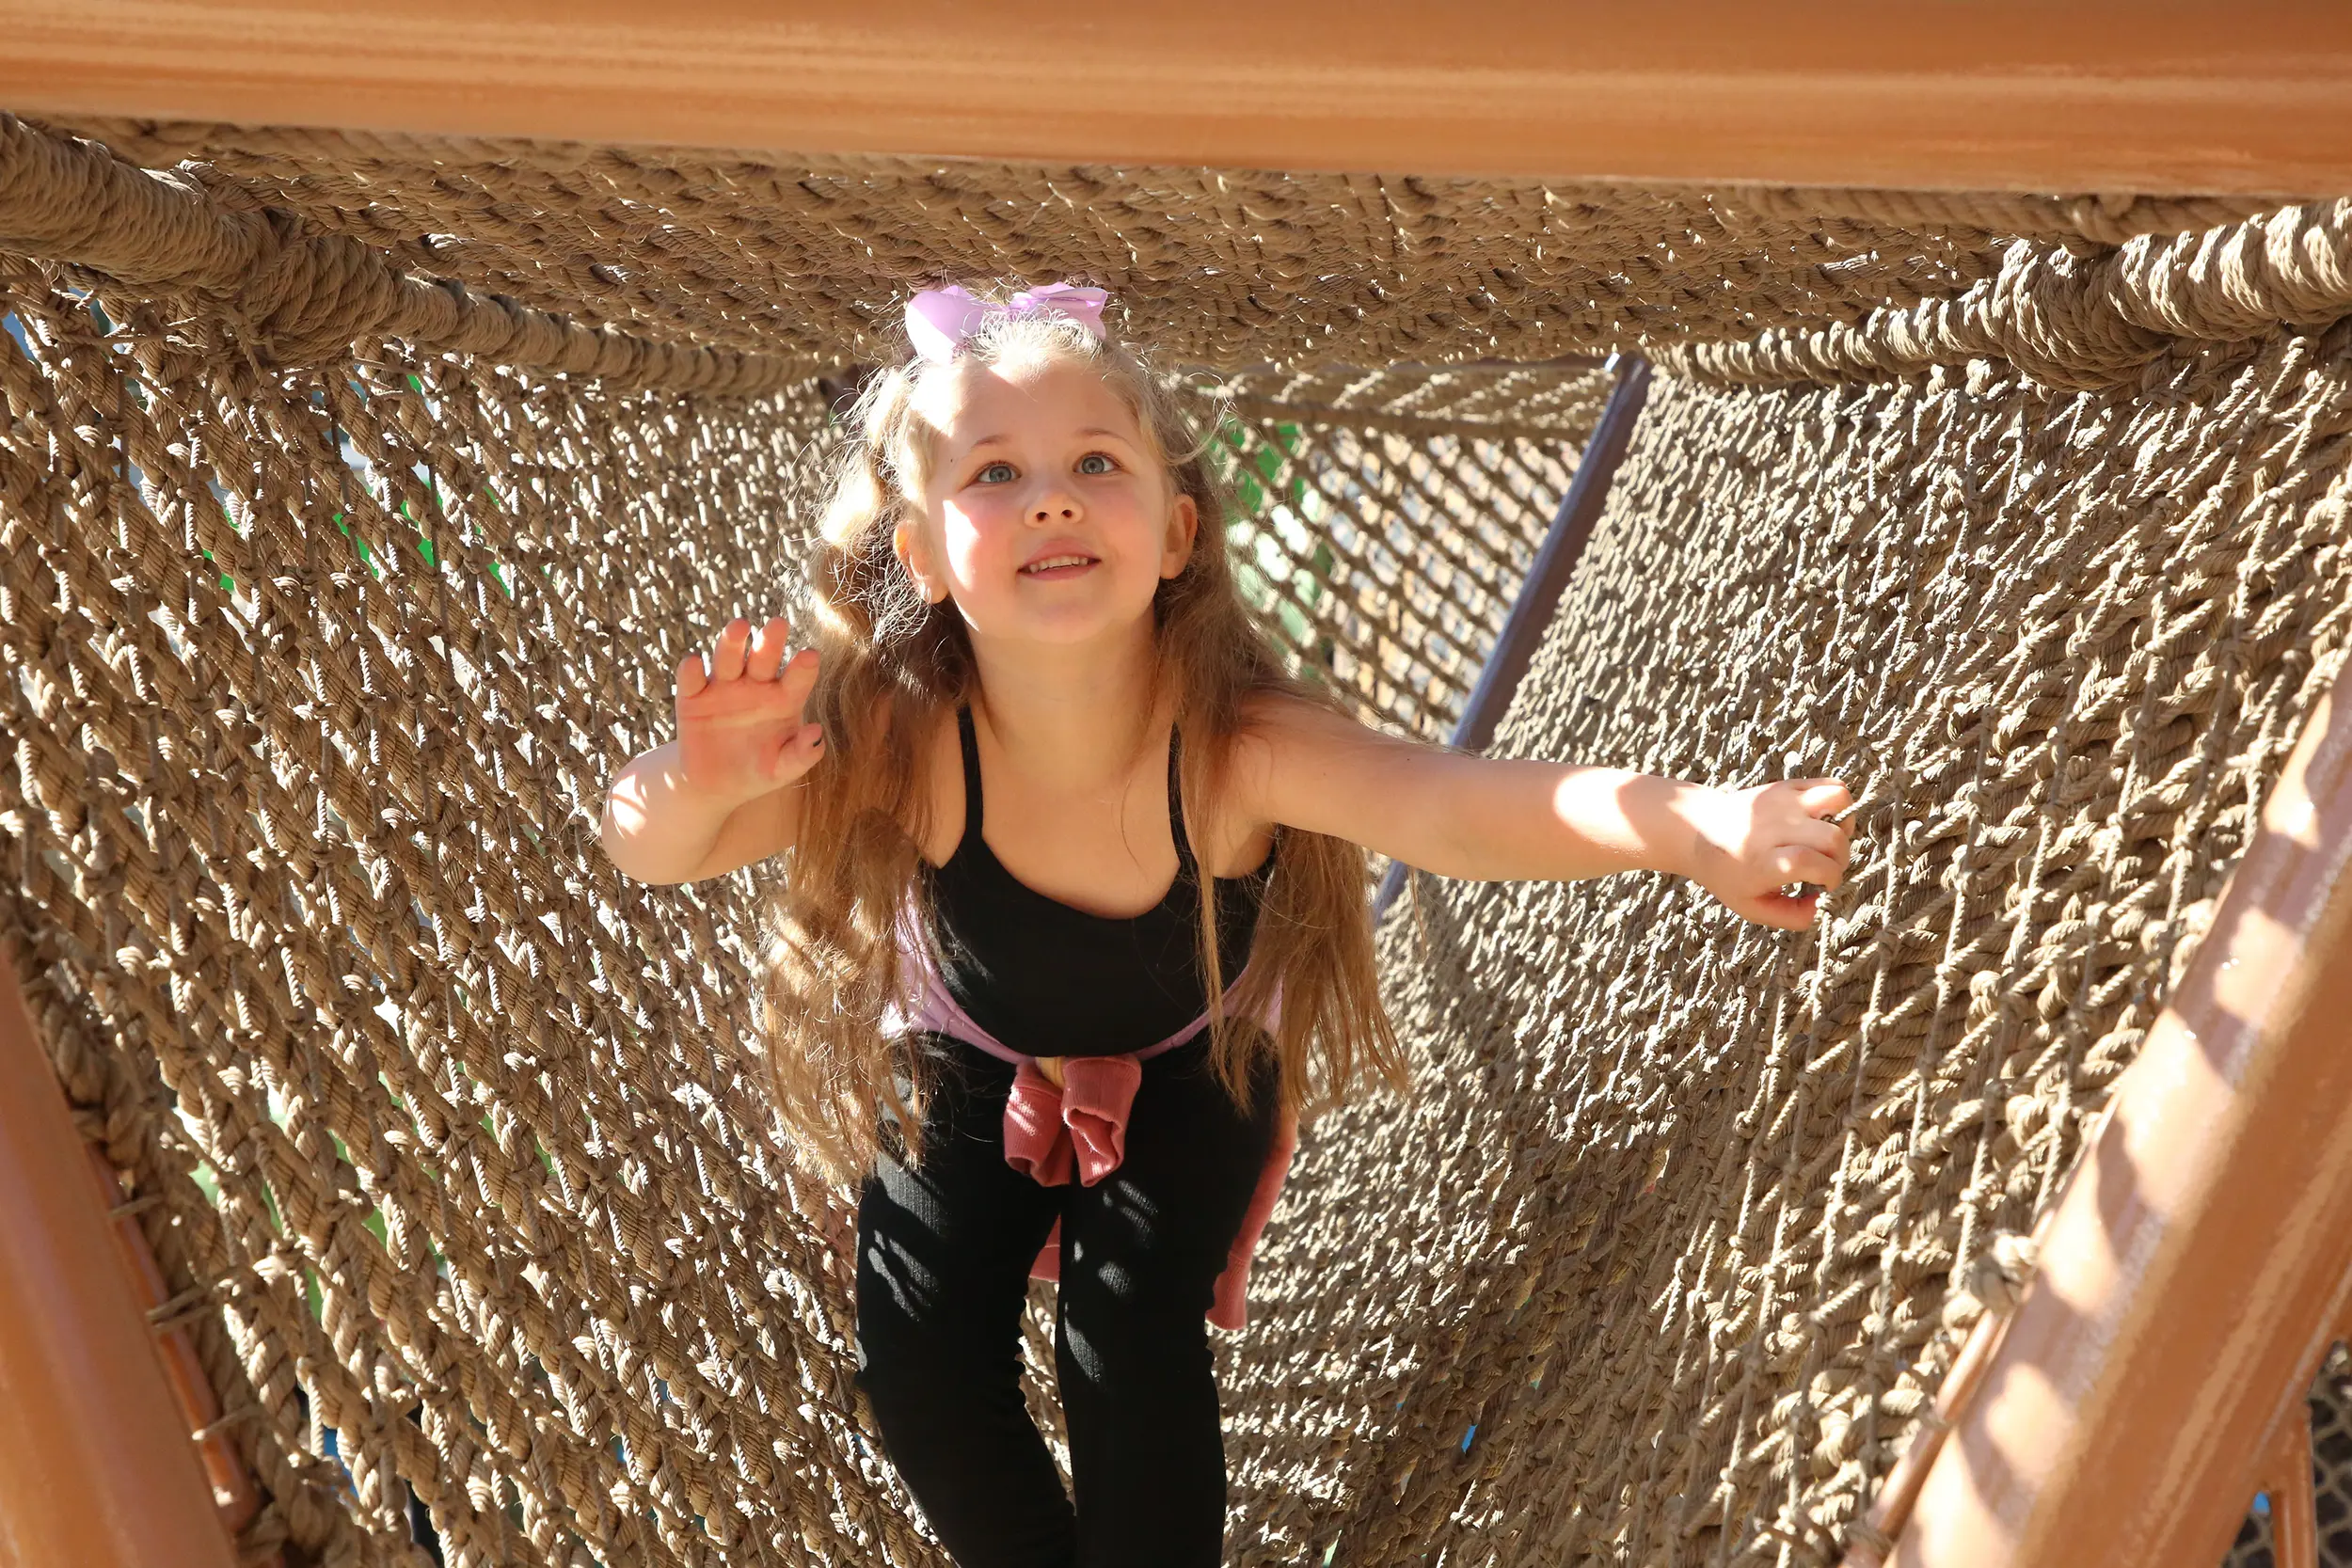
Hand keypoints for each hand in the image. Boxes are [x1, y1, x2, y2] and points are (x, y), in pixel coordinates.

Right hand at [674, 616, 823, 810]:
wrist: (715, 786)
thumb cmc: (758, 772)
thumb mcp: (782, 770)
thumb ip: (801, 754)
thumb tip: (816, 733)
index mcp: (784, 698)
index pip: (797, 677)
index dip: (803, 667)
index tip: (810, 657)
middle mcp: (755, 685)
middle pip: (764, 657)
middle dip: (770, 641)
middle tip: (778, 624)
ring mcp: (723, 687)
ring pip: (728, 659)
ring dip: (732, 642)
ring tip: (739, 627)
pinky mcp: (692, 698)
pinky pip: (691, 680)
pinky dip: (691, 670)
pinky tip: (694, 663)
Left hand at [1680, 778, 1852, 928]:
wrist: (1696, 831)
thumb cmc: (1728, 874)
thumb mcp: (1751, 907)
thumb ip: (1791, 916)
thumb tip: (1823, 904)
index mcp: (1761, 861)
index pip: (1807, 862)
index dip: (1829, 877)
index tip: (1824, 886)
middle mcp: (1772, 828)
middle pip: (1831, 837)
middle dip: (1841, 858)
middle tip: (1826, 867)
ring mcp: (1781, 802)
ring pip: (1837, 800)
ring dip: (1844, 825)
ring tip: (1829, 839)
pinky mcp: (1787, 786)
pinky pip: (1831, 786)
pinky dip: (1839, 804)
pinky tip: (1823, 822)